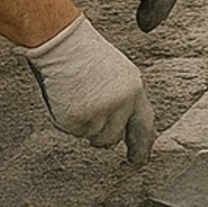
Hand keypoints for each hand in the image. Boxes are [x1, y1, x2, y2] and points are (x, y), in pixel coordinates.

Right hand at [17, 15, 156, 163]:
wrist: (64, 45)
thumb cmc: (88, 56)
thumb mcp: (119, 75)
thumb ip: (124, 99)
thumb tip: (122, 126)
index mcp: (135, 91)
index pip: (143, 125)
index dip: (142, 146)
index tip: (138, 161)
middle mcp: (121, 105)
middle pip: (113, 138)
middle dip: (103, 135)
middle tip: (92, 119)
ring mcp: (99, 112)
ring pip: (93, 136)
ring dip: (85, 125)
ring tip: (78, 99)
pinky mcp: (76, 118)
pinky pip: (73, 130)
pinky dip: (67, 119)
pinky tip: (66, 98)